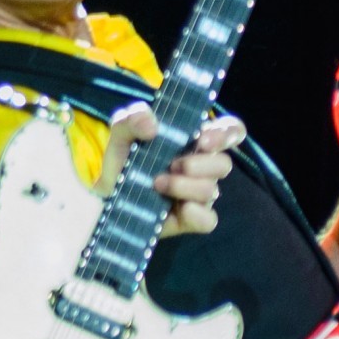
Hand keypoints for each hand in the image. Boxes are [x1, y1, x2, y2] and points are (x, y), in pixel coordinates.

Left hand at [98, 104, 243, 237]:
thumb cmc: (124, 157)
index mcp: (196, 140)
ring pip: (211, 190)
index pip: (231, 131)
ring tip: (157, 183)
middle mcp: (204, 166)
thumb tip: (152, 125)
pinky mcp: (191, 218)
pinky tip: (178, 208)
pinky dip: (195, 213)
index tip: (204, 140)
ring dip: (184, 186)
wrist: (107, 193)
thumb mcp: (122, 131)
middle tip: (173, 164)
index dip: (227, 134)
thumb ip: (133, 118)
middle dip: (199, 164)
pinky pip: (208, 220)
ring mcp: (199, 194)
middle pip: (224, 164)